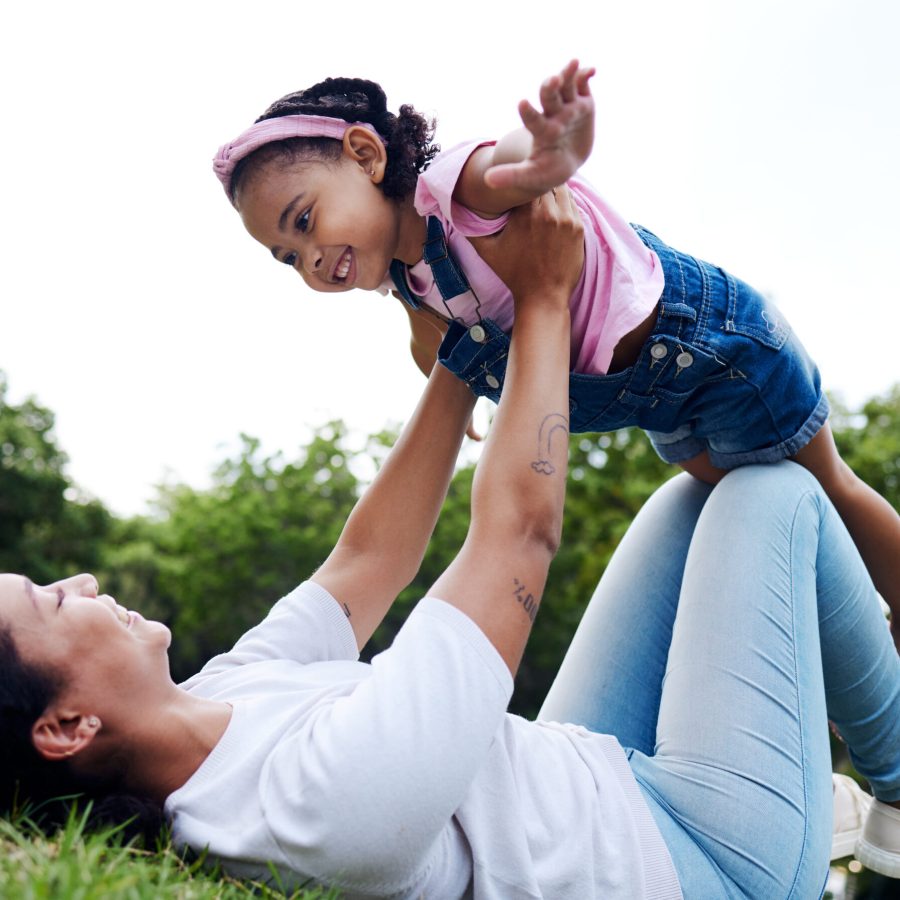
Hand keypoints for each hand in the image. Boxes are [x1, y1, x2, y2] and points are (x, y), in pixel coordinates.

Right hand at [470, 185, 584, 308]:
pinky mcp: (578, 228)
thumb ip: (473, 229)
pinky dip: (564, 203)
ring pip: (562, 189)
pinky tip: (555, 211)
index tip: (516, 186)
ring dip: (552, 190)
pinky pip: (572, 204)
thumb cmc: (514, 274)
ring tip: (543, 197)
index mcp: (524, 214)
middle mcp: (547, 212)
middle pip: (544, 182)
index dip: (520, 180)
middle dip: (537, 183)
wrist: (543, 296)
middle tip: (530, 189)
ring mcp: (566, 219)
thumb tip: (458, 210)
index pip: (525, 181)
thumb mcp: (488, 252)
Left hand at [484, 60, 594, 193]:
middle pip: (550, 97)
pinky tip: (592, 70)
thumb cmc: (545, 171)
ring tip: (573, 63)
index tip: (522, 104)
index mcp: (541, 132)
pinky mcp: (584, 103)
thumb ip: (511, 176)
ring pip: (567, 86)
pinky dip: (586, 76)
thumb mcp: (530, 176)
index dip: (528, 113)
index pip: (532, 120)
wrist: (564, 163)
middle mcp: (554, 116)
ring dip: (569, 74)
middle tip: (552, 80)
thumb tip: (487, 180)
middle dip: (550, 88)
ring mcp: (569, 108)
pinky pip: (583, 85)